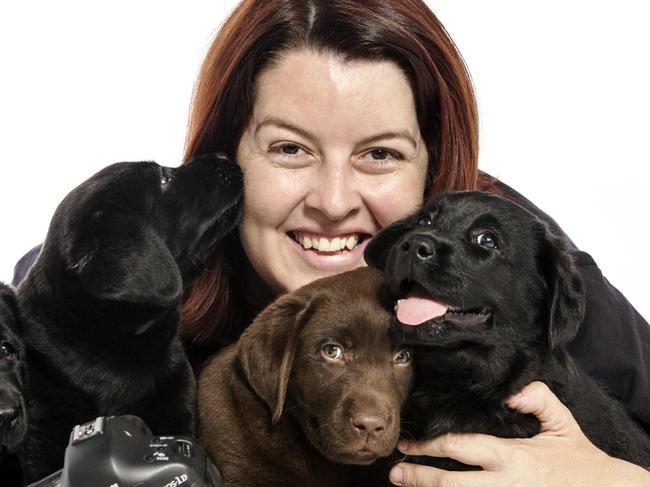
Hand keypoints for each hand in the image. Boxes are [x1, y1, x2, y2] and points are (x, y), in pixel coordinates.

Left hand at [389, 381, 649, 485]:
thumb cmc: (581, 460)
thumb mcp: (562, 422)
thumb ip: (537, 398)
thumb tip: (509, 390)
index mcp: (513, 456)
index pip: (461, 447)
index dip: (430, 446)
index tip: (409, 445)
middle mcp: (506, 483)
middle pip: (451, 483)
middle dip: (420, 477)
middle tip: (395, 472)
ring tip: (406, 486)